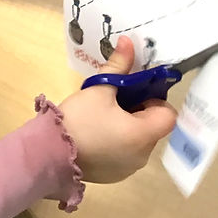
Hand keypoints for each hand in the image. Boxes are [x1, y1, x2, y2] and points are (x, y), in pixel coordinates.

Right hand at [59, 36, 176, 182]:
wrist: (49, 154)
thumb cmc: (78, 120)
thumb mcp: (98, 89)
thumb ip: (118, 66)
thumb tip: (128, 41)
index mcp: (142, 134)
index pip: (168, 115)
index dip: (155, 99)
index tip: (134, 92)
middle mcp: (142, 155)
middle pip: (153, 127)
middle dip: (138, 110)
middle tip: (114, 100)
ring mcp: (128, 169)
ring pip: (138, 140)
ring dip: (128, 126)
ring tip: (102, 116)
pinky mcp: (114, 176)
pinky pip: (125, 154)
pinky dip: (117, 142)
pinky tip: (95, 135)